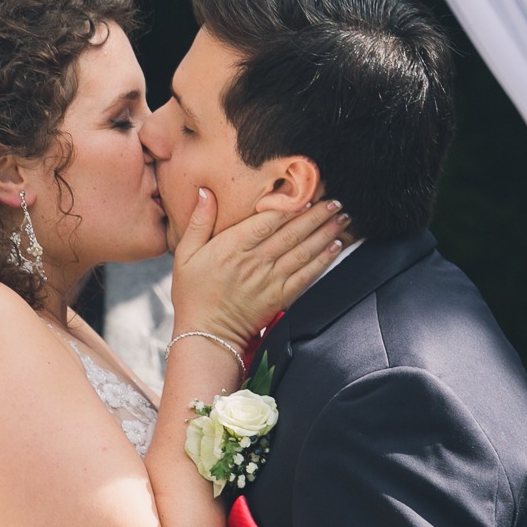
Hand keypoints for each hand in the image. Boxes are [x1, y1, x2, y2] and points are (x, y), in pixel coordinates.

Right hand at [172, 190, 348, 347]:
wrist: (206, 335)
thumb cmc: (193, 294)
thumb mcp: (185, 254)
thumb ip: (198, 222)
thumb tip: (205, 192)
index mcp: (231, 247)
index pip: (266, 220)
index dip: (289, 205)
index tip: (306, 192)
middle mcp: (254, 262)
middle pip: (291, 232)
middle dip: (316, 215)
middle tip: (334, 200)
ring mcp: (269, 280)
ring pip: (303, 251)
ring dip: (325, 233)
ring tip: (342, 218)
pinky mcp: (280, 297)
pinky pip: (307, 275)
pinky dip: (323, 260)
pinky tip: (336, 246)